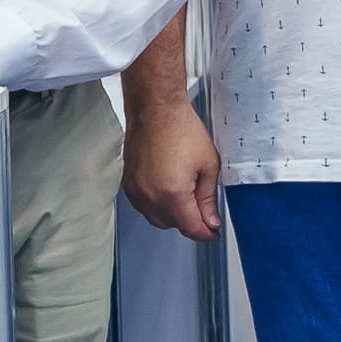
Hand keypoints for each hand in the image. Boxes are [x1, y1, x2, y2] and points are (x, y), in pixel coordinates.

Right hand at [124, 94, 222, 241]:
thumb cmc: (180, 128)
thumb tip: (210, 220)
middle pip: (173, 225)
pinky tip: (168, 189)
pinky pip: (143, 206)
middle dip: (190, 221)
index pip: (191, 228)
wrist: (156, 108)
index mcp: (172, 194)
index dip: (206, 233)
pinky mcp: (128, 183)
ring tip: (185, 193)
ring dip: (172, 214)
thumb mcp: (208, 165)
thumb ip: (209, 198)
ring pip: (156, 218)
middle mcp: (149, 196)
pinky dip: (156, 204)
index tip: (212, 232)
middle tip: (203, 207)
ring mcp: (136, 191)